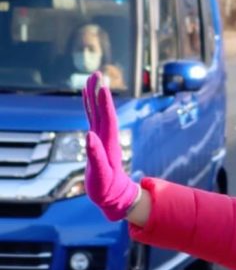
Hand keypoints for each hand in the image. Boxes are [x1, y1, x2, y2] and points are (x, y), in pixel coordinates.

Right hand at [82, 72, 139, 220]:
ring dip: (94, 96)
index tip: (102, 86)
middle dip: (99, 93)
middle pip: (103, 110)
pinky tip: (87, 98)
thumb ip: (95, 155)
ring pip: (98, 112)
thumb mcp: (100, 174)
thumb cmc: (106, 188)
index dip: (104, 103)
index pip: (107, 118)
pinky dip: (89, 107)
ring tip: (91, 79)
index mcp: (109, 143)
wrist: (114, 196)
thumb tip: (89, 135)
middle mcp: (107, 137)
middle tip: (96, 73)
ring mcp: (102, 138)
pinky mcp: (97, 141)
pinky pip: (92, 120)